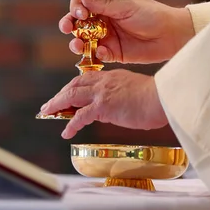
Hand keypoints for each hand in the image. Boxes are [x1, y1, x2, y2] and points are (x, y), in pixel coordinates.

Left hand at [39, 69, 167, 138]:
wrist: (161, 98)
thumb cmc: (155, 98)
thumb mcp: (133, 91)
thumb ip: (120, 95)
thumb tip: (112, 108)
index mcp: (111, 77)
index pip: (85, 78)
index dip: (72, 86)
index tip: (65, 93)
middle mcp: (103, 82)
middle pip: (74, 85)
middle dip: (59, 95)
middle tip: (49, 105)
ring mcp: (101, 93)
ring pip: (71, 96)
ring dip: (57, 105)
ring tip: (47, 113)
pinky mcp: (102, 107)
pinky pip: (80, 116)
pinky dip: (70, 125)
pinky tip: (66, 133)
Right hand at [59, 0, 193, 63]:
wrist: (172, 35)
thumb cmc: (152, 15)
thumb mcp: (128, 6)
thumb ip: (105, 4)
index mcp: (106, 5)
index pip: (83, 3)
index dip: (76, 7)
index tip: (80, 12)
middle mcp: (103, 21)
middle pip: (78, 23)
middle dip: (69, 25)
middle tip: (67, 28)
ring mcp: (107, 37)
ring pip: (84, 41)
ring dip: (77, 42)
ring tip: (78, 45)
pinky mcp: (114, 53)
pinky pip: (98, 55)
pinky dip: (96, 55)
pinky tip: (102, 52)